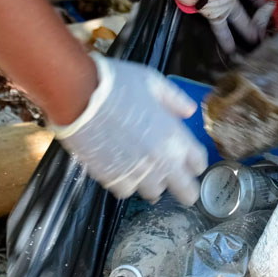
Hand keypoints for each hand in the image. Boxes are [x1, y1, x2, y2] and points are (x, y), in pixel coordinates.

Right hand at [53, 53, 207, 204]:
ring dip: (153, 183)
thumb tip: (189, 111)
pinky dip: (126, 183)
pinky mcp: (111, 178)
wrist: (78, 94)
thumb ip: (175, 100)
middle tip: (178, 182)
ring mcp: (136, 172)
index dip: (195, 163)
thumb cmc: (117, 84)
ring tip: (146, 171)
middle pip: (185, 191)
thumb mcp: (154, 83)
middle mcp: (160, 160)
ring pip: (154, 193)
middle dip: (185, 188)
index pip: (199, 163)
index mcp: (175, 137)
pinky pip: (126, 192)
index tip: (190, 161)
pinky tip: (123, 169)